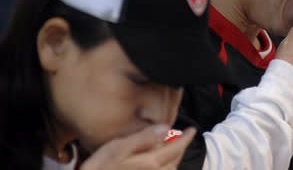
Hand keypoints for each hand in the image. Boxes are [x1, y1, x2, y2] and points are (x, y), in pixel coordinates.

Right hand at [81, 125, 196, 169]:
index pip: (176, 148)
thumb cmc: (99, 169)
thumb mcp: (117, 147)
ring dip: (172, 161)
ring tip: (170, 151)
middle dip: (180, 149)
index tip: (193, 130)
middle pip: (175, 162)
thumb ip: (143, 138)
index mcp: (151, 163)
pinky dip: (164, 169)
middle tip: (181, 138)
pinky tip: (155, 165)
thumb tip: (165, 128)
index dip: (186, 138)